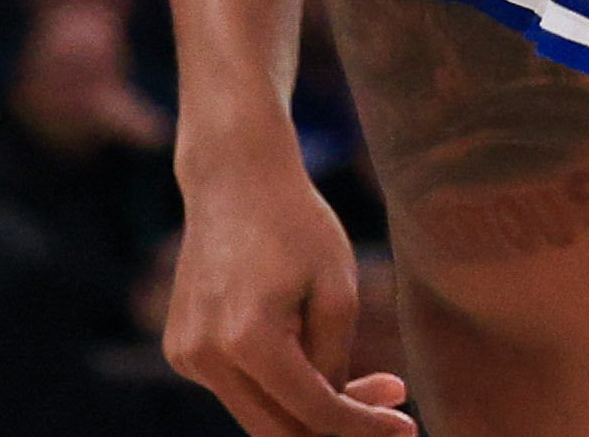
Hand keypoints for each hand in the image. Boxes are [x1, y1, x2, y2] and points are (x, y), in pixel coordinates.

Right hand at [165, 137, 403, 433]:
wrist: (233, 178)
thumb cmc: (296, 224)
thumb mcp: (338, 290)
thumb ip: (335, 362)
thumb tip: (335, 415)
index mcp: (247, 339)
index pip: (315, 412)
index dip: (364, 427)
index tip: (407, 428)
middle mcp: (207, 356)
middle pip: (280, 430)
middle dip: (339, 427)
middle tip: (390, 408)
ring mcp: (187, 356)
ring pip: (259, 415)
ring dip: (310, 409)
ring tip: (367, 379)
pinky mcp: (181, 349)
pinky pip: (240, 389)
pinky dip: (279, 387)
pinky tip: (308, 348)